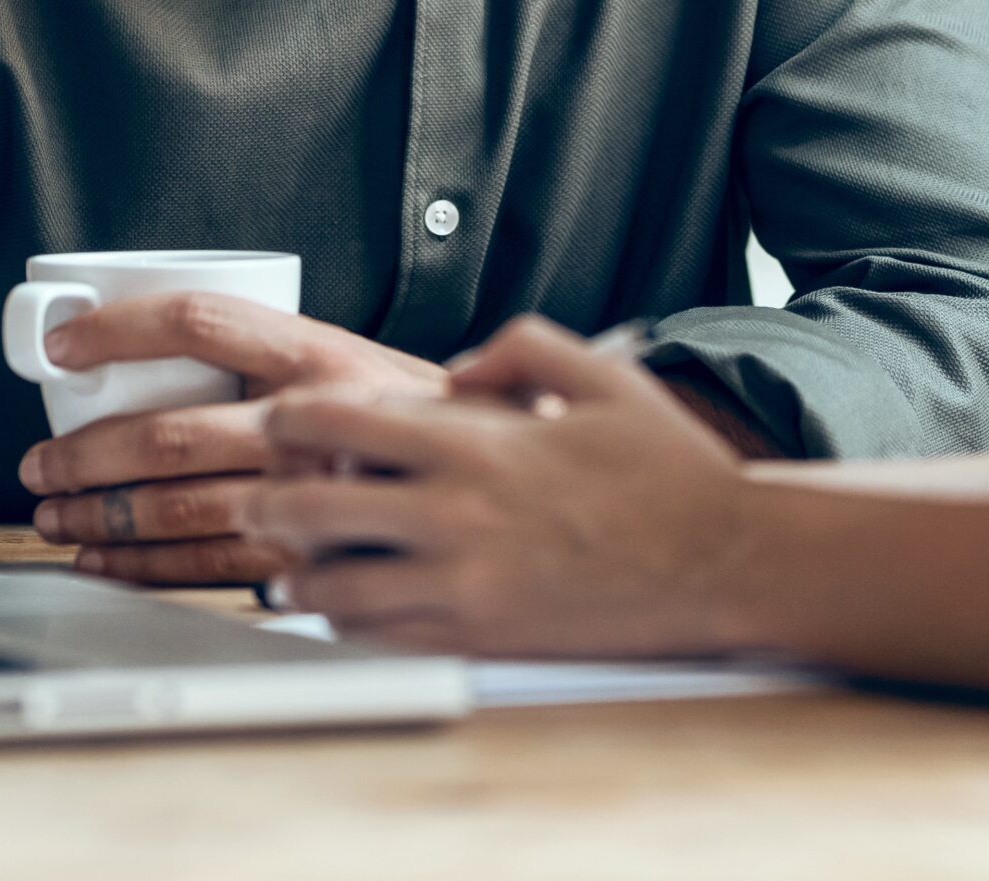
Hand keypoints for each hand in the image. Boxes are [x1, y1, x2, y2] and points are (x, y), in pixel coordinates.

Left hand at [17, 295, 444, 586]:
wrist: (514, 488)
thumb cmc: (424, 421)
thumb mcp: (359, 361)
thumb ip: (277, 352)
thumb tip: (161, 337)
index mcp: (318, 355)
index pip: (200, 323)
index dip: (120, 330)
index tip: (66, 346)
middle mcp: (311, 424)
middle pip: (171, 432)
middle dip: (88, 452)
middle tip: (41, 459)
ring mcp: (310, 497)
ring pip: (179, 507)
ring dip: (102, 514)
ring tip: (55, 512)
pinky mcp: (310, 561)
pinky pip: (207, 567)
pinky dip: (143, 567)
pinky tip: (104, 560)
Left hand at [244, 314, 762, 655]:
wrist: (726, 564)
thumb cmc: (666, 467)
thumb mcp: (599, 370)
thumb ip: (515, 348)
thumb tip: (453, 373)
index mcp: (476, 443)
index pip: (334, 423)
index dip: (288, 419)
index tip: (281, 420)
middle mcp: (456, 517)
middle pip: (309, 510)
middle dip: (270, 500)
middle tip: (261, 495)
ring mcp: (465, 587)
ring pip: (333, 587)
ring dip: (299, 571)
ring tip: (294, 560)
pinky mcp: (481, 641)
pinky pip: (381, 638)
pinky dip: (348, 620)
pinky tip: (349, 603)